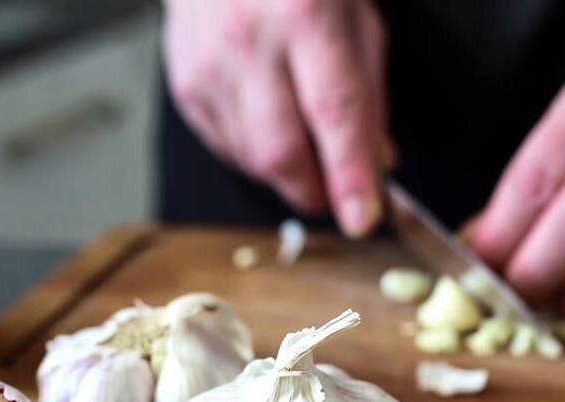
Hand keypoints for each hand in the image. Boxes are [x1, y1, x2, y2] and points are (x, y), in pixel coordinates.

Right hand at [161, 0, 391, 236]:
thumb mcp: (354, 14)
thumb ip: (368, 91)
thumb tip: (377, 161)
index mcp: (304, 14)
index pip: (333, 113)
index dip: (351, 174)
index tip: (364, 217)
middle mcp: (250, 41)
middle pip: (282, 152)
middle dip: (317, 190)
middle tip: (340, 192)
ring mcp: (209, 66)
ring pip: (253, 159)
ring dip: (288, 171)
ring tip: (305, 141)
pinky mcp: (186, 86)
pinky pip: (227, 149)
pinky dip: (257, 155)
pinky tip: (270, 123)